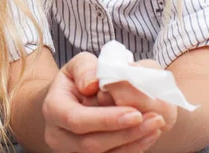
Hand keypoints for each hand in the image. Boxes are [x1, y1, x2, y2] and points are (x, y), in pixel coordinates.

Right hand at [42, 53, 165, 152]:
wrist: (68, 100)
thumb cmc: (76, 80)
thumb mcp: (78, 64)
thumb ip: (85, 68)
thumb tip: (92, 84)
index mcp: (53, 109)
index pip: (77, 120)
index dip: (106, 120)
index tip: (136, 113)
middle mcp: (58, 136)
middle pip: (91, 144)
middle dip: (125, 134)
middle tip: (155, 120)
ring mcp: (71, 152)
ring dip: (133, 143)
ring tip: (156, 126)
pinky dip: (132, 149)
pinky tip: (148, 135)